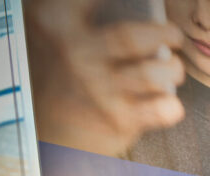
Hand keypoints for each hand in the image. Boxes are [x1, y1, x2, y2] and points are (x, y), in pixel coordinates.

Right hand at [26, 0, 185, 155]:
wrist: (36, 130)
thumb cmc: (54, 74)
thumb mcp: (50, 34)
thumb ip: (77, 11)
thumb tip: (118, 9)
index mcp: (55, 23)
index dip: (128, 0)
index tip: (143, 3)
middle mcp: (76, 55)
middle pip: (132, 37)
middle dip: (165, 33)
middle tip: (173, 36)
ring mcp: (97, 90)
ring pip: (152, 74)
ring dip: (172, 69)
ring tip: (173, 69)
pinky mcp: (116, 120)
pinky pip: (157, 111)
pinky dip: (170, 107)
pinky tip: (170, 103)